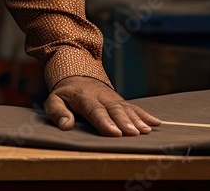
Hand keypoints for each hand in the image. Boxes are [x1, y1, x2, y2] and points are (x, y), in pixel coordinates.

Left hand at [45, 76, 160, 136]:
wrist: (77, 75)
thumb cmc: (65, 94)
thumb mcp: (54, 100)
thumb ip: (57, 112)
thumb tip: (65, 125)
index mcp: (84, 97)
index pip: (95, 110)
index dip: (105, 122)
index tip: (114, 133)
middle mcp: (101, 96)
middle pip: (114, 109)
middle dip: (124, 121)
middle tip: (134, 133)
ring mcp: (113, 98)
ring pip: (126, 108)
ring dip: (137, 120)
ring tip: (145, 131)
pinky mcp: (121, 101)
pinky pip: (134, 107)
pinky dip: (145, 115)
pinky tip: (156, 123)